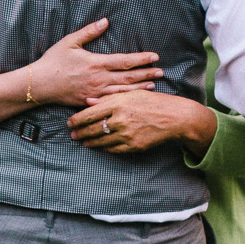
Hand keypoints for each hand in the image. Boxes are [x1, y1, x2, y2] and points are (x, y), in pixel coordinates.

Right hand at [28, 19, 161, 106]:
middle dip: (147, 74)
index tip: (155, 57)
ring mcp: (96, 93)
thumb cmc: (53, 61)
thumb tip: (105, 21)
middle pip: (129, 78)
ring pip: (123, 92)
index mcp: (96, 63)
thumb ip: (89, 31)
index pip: (125, 61)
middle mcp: (99, 79)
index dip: (142, 59)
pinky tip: (132, 100)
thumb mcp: (70, 42)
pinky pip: (111, 102)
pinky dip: (125, 100)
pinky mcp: (90, 102)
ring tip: (153, 86)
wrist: (40, 84)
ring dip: (140, 88)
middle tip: (162, 72)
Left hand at [68, 90, 216, 155]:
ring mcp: (126, 134)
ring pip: (100, 141)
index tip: (70, 122)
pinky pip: (112, 149)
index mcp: (118, 103)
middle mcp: (120, 119)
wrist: (174, 117)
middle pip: (92, 129)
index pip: (89, 114)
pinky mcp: (133, 146)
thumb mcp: (131, 94)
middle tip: (72, 134)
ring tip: (83, 141)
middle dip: (79, 132)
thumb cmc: (152, 102)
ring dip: (89, 142)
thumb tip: (88, 101)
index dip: (76, 120)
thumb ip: (108, 98)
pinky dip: (103, 147)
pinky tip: (98, 146)